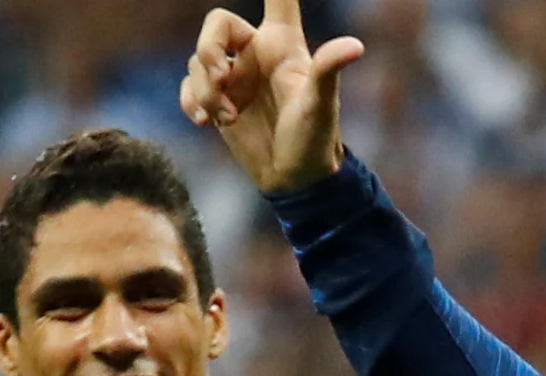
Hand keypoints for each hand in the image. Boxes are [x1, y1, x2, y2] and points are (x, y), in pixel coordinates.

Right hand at [180, 4, 361, 194]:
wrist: (295, 179)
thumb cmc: (316, 140)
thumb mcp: (321, 105)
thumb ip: (328, 71)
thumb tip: (355, 46)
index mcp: (282, 43)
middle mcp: (255, 53)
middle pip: (214, 25)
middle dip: (209, 51)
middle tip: (222, 80)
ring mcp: (235, 76)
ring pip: (198, 61)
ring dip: (204, 90)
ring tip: (226, 118)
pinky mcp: (218, 100)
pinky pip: (189, 86)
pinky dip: (192, 101)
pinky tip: (206, 122)